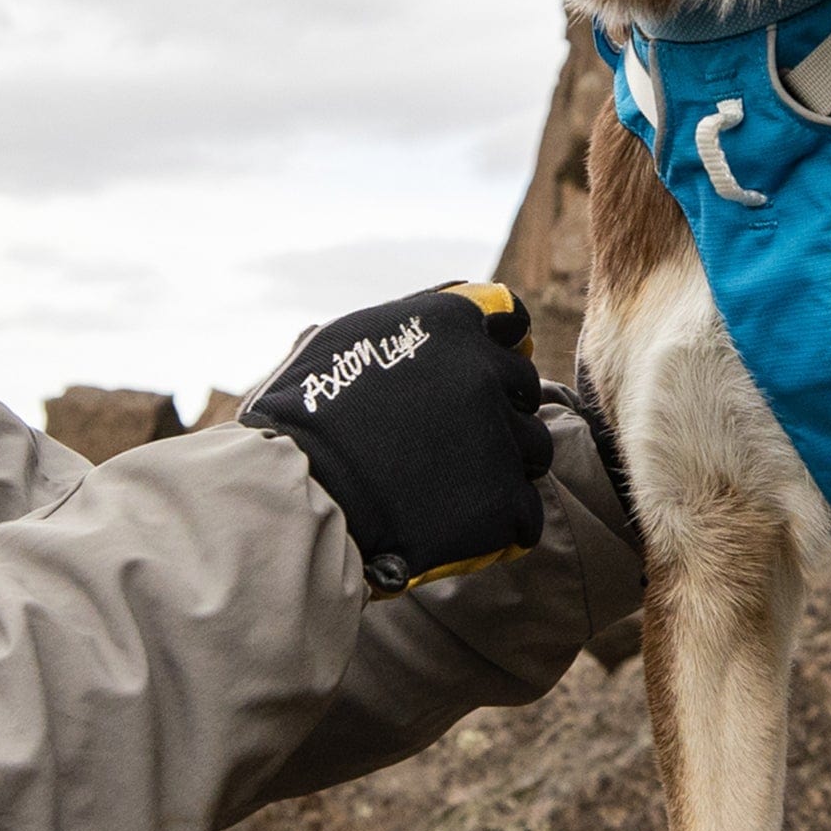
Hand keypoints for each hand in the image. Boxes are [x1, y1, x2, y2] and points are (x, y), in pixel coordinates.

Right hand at [242, 283, 553, 592]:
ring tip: (457, 487)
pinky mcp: (505, 501)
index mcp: (451, 324)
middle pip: (525, 389)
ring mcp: (501, 436)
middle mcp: (486, 370)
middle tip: (457, 442)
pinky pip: (525, 511)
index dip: (498, 351)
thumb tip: (438, 305)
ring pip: (533, 450)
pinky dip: (500, 522)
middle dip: (501, 411)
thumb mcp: (341, 340)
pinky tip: (462, 524)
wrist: (297, 496)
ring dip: (506, 466)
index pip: (512, 323)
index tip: (481, 377)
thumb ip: (400, 320)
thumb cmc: (303, 417)